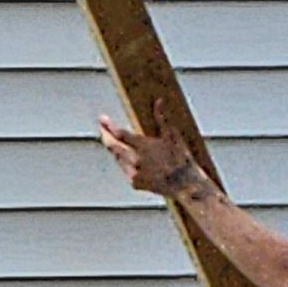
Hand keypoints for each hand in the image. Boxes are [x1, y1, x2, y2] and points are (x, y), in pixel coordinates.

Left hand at [95, 114, 209, 201]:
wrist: (185, 186)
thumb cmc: (181, 159)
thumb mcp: (173, 136)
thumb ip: (162, 118)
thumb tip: (159, 100)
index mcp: (144, 146)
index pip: (120, 134)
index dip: (109, 126)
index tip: (102, 119)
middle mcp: (135, 159)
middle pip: (112, 146)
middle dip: (105, 135)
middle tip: (101, 128)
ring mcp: (134, 173)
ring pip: (117, 158)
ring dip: (113, 148)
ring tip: (110, 140)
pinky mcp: (135, 184)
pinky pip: (125, 170)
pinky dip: (123, 162)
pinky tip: (124, 158)